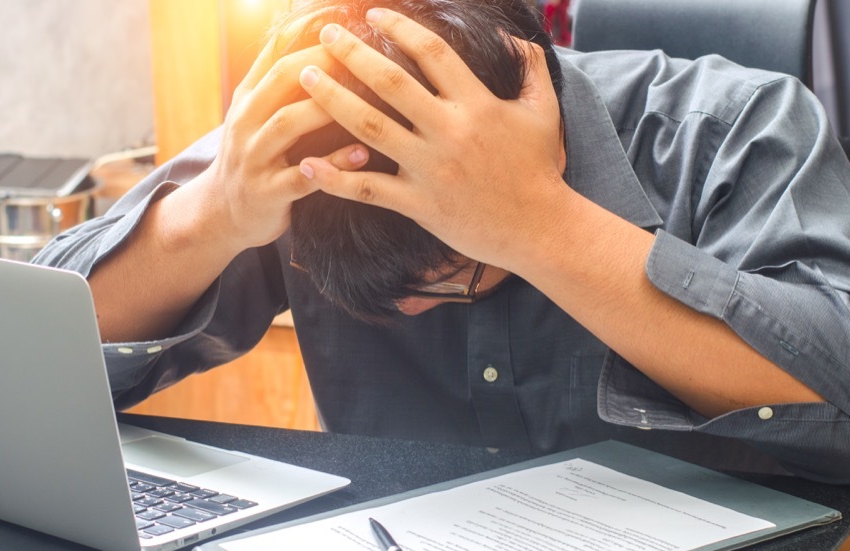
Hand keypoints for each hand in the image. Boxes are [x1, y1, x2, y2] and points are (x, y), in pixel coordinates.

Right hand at [198, 23, 370, 254]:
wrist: (221, 213)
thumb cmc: (253, 155)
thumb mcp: (254, 112)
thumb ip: (276, 78)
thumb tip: (306, 28)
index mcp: (248, 97)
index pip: (274, 51)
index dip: (306, 29)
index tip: (340, 13)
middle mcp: (246, 122)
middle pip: (282, 80)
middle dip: (323, 61)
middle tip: (361, 50)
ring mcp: (254, 157)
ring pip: (288, 123)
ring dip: (327, 107)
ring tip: (366, 96)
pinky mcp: (267, 193)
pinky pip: (302, 177)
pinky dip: (333, 165)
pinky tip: (363, 154)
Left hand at [296, 9, 568, 271]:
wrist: (539, 230)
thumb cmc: (539, 170)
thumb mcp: (544, 110)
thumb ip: (531, 66)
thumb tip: (512, 36)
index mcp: (477, 104)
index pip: (431, 52)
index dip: (399, 27)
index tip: (373, 15)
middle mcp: (449, 131)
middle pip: (390, 81)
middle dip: (352, 53)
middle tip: (325, 34)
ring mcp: (430, 169)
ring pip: (369, 127)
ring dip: (332, 99)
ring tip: (305, 78)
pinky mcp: (419, 205)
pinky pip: (368, 189)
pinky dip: (334, 178)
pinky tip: (307, 163)